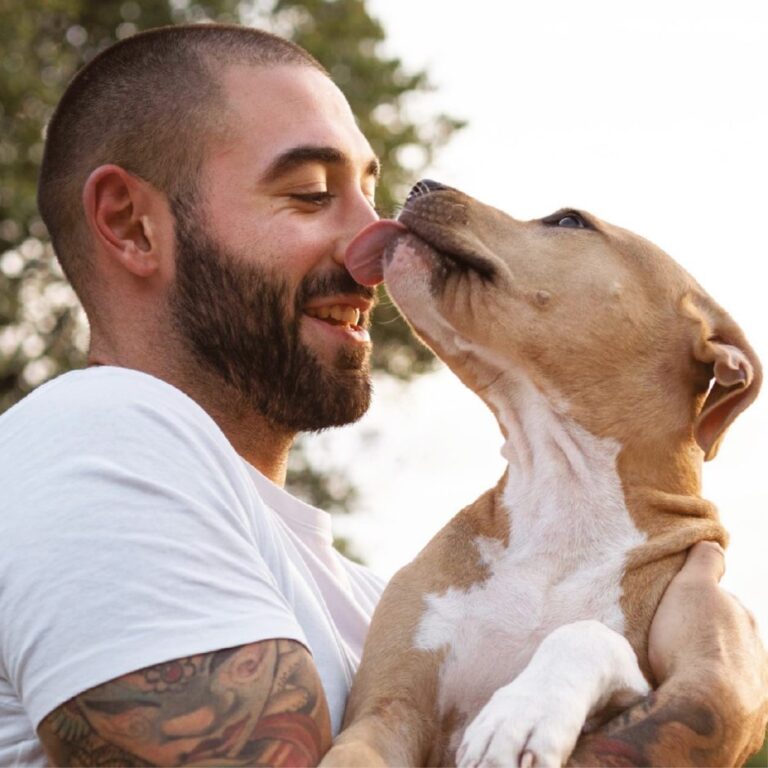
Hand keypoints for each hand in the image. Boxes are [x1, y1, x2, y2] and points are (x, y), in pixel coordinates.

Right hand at [649, 541, 767, 750]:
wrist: (704, 711)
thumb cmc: (692, 642)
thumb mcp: (692, 587)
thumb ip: (704, 564)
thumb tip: (713, 542)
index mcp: (747, 624)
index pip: (725, 607)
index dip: (698, 605)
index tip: (675, 612)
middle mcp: (760, 660)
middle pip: (731, 645)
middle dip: (708, 644)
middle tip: (672, 646)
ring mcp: (757, 699)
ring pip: (731, 679)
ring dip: (709, 677)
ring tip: (675, 681)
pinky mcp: (746, 734)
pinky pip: (725, 715)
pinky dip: (710, 709)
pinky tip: (684, 707)